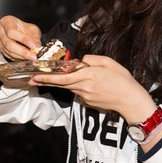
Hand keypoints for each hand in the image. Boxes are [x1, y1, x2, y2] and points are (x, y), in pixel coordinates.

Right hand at [0, 15, 41, 61]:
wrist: (19, 31)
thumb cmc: (24, 28)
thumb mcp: (32, 29)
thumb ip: (35, 37)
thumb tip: (37, 46)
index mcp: (6, 22)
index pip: (12, 31)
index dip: (23, 39)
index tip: (33, 45)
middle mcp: (0, 32)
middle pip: (9, 44)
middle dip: (23, 51)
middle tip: (33, 55)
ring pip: (9, 52)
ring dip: (21, 56)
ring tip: (31, 57)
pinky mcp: (0, 50)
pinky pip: (9, 56)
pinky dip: (19, 58)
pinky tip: (26, 58)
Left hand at [29, 55, 155, 122]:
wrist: (130, 100)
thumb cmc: (122, 79)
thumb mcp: (109, 62)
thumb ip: (92, 59)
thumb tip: (81, 61)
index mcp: (88, 75)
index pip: (63, 76)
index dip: (48, 77)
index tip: (36, 76)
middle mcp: (83, 87)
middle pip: (61, 84)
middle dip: (45, 81)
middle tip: (31, 79)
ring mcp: (85, 97)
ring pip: (69, 87)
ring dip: (61, 83)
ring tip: (49, 79)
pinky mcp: (88, 103)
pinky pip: (78, 93)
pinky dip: (77, 87)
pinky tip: (86, 85)